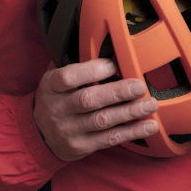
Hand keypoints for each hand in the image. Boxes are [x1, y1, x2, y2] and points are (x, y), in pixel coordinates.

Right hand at [34, 58, 159, 161]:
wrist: (39, 136)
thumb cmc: (55, 99)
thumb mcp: (54, 78)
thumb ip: (73, 63)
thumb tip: (102, 44)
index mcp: (51, 86)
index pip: (69, 77)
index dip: (92, 71)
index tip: (113, 64)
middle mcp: (58, 109)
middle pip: (89, 100)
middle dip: (118, 92)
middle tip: (140, 86)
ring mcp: (69, 130)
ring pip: (102, 121)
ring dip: (130, 112)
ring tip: (150, 104)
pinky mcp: (82, 147)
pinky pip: (109, 139)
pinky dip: (132, 132)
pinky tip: (149, 125)